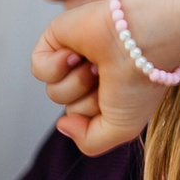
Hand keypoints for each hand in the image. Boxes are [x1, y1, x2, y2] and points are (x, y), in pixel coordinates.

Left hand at [33, 0, 170, 154]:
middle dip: (88, 101)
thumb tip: (62, 125)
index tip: (121, 100)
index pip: (86, 119)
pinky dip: (55, 66)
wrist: (141, 39)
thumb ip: (89, 141)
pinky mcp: (59, 37)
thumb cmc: (139, 82)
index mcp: (113, 93)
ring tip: (97, 64)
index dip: (97, 118)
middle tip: (110, 79)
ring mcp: (76, 56)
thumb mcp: (121, 129)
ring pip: (54, 92)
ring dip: (76, 83)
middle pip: (71, 107)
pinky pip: (38, 68)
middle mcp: (94, 75)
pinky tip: (76, 54)